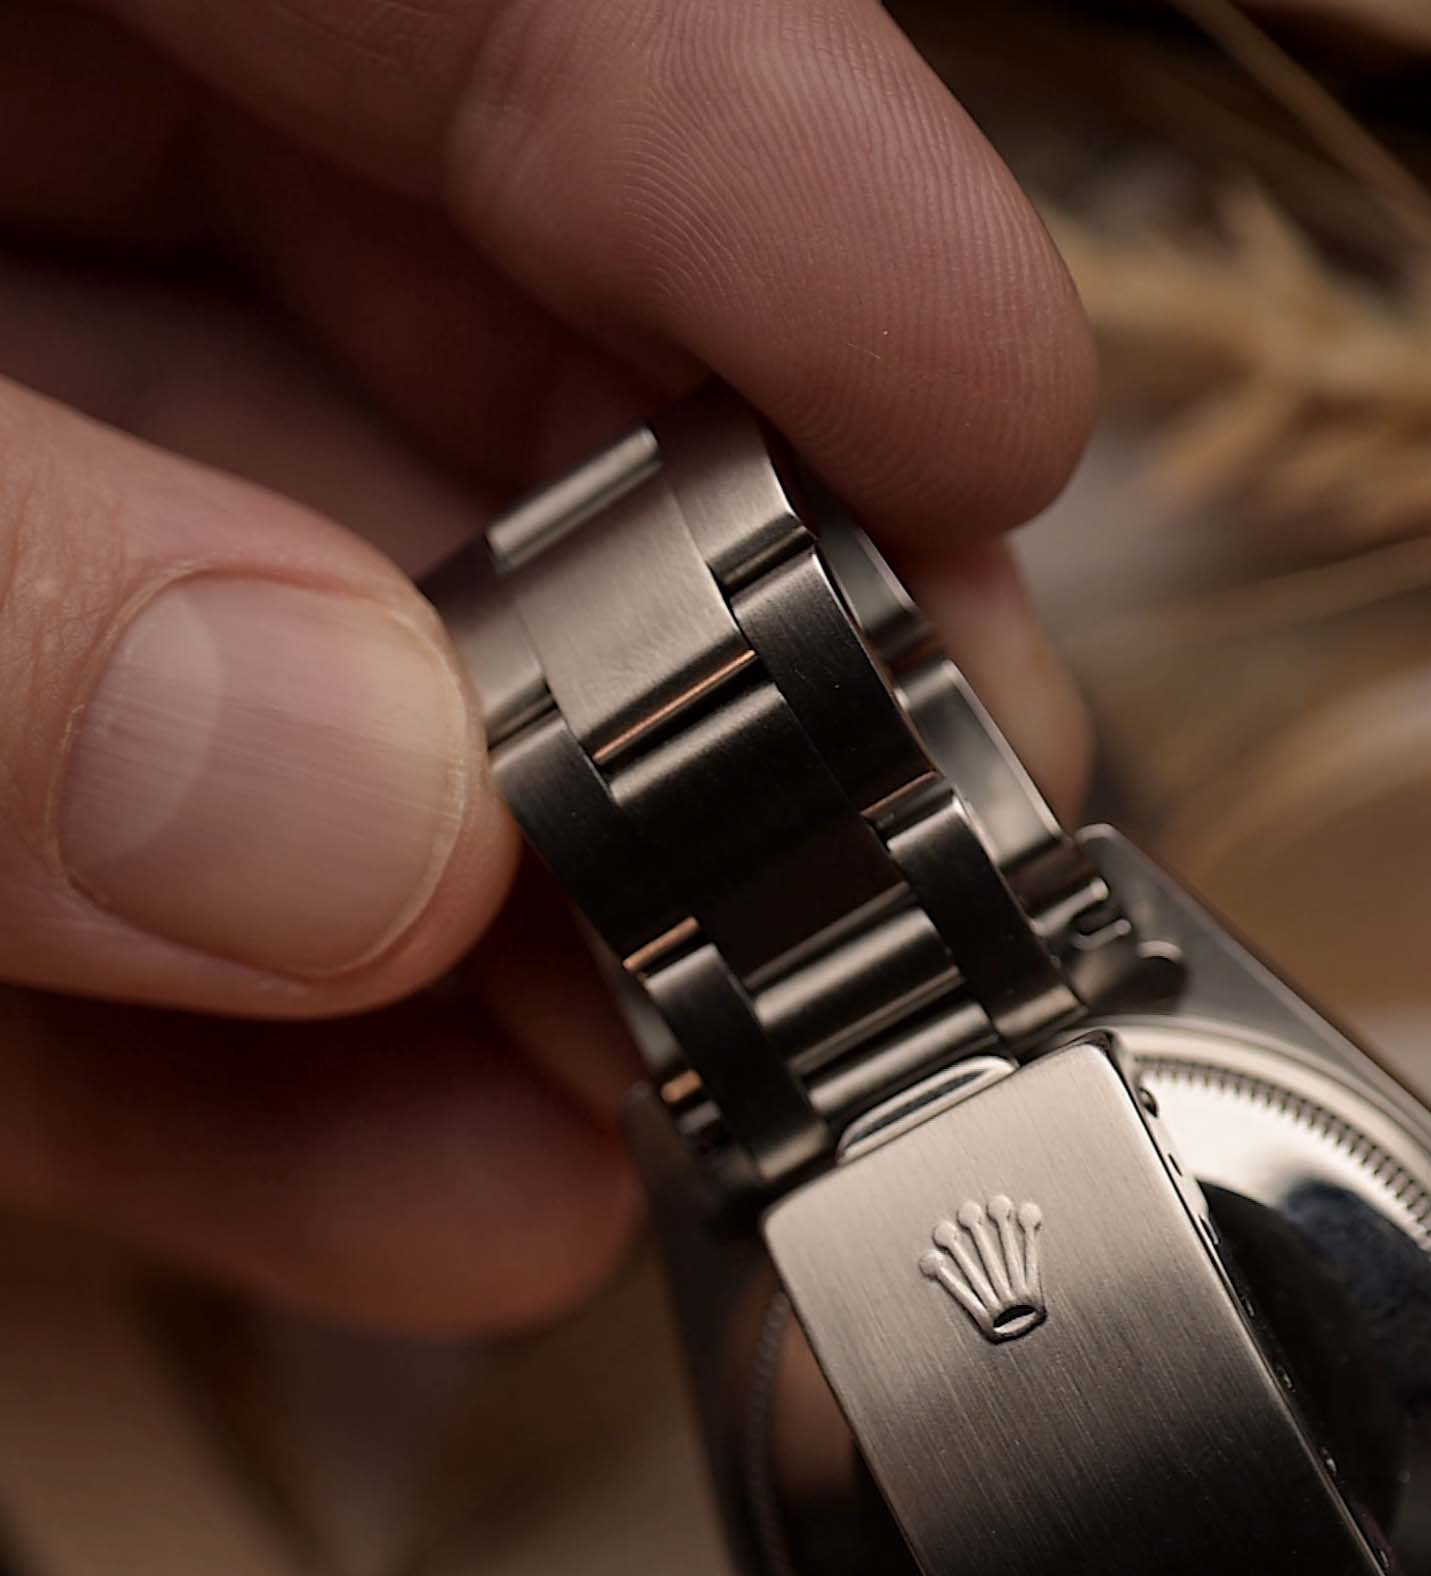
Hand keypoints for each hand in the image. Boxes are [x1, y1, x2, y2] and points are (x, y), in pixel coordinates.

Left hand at [0, 0, 1092, 1329]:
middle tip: (920, 818)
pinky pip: (75, 938)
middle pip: (415, 373)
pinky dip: (252, 1103)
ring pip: (276, 711)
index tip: (993, 407)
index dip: (759, 170)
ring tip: (728, 1081)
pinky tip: (447, 1203)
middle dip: (693, 633)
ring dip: (515, 939)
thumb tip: (355, 816)